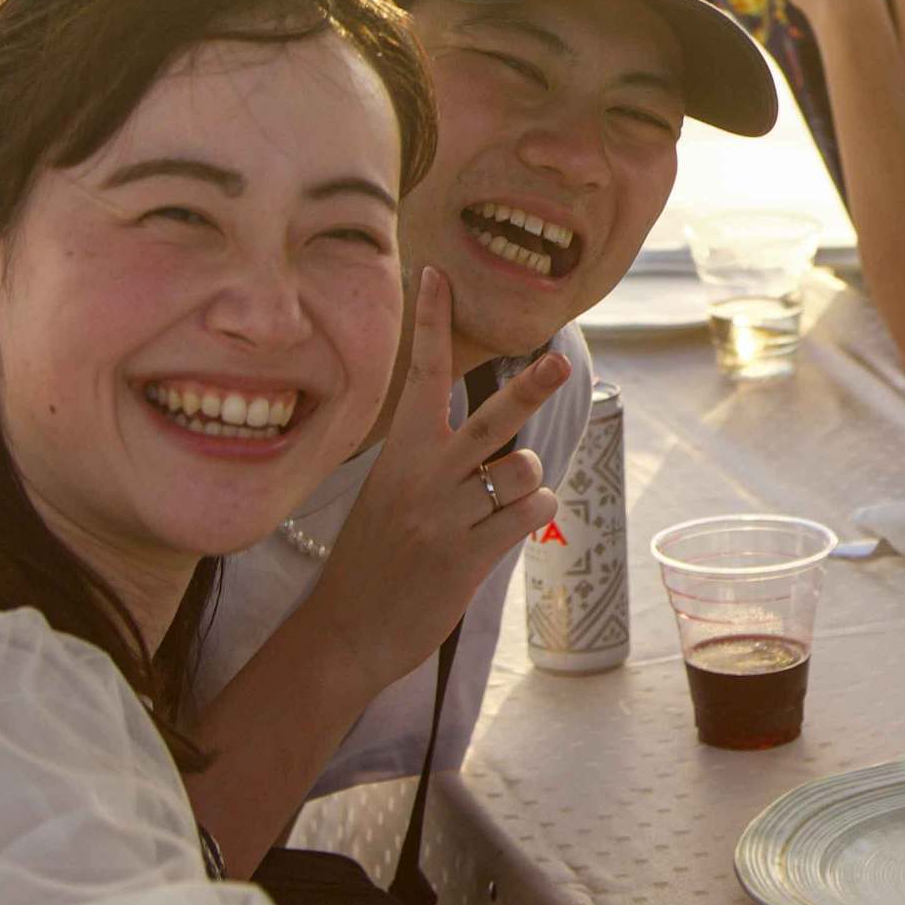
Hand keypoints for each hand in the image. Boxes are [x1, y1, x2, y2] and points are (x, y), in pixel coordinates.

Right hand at [308, 268, 566, 702]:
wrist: (347, 631)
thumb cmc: (374, 559)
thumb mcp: (389, 493)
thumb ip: (432, 458)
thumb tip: (497, 434)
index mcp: (399, 454)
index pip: (420, 375)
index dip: (431, 322)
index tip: (436, 273)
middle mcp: (423, 478)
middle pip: (491, 419)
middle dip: (530, 387)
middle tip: (558, 358)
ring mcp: (445, 517)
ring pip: (523, 468)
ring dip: (529, 480)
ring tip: (503, 502)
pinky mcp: (467, 556)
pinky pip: (530, 512)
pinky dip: (536, 512)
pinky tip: (513, 526)